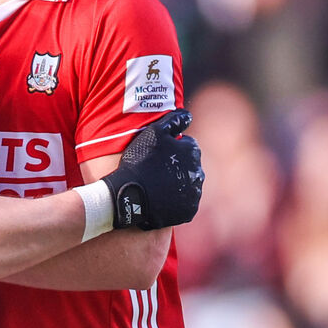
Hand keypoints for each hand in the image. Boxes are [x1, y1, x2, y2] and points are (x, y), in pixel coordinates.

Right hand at [101, 109, 203, 229]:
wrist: (129, 196)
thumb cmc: (139, 161)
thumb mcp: (153, 133)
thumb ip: (174, 121)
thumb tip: (189, 116)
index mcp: (192, 152)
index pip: (187, 145)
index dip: (171, 148)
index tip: (157, 154)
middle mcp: (198, 173)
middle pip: (188, 166)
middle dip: (176, 166)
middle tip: (154, 170)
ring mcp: (194, 194)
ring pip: (187, 184)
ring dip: (176, 183)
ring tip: (155, 185)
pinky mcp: (188, 211)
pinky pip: (183, 203)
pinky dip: (175, 201)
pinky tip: (159, 198)